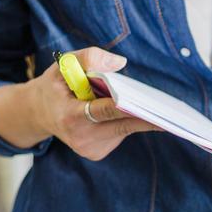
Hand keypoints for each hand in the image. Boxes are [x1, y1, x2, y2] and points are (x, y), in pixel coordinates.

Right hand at [26, 47, 160, 160]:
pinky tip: (126, 112)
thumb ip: (88, 58)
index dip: (129, 107)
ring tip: (147, 104)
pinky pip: (121, 133)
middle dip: (148, 114)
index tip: (152, 107)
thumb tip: (120, 63)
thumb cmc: (55, 86)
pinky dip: (127, 121)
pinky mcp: (98, 153)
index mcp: (70, 116)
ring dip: (137, 115)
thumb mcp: (63, 65)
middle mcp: (81, 138)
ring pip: (126, 128)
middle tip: (175, 110)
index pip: (105, 111)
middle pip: (124, 124)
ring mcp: (90, 149)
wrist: (37, 113)